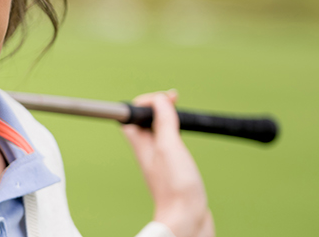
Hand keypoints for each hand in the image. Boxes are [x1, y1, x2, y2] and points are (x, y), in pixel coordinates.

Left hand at [121, 90, 214, 236]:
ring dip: (168, 122)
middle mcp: (149, 153)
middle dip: (158, 108)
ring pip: (159, 135)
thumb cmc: (175, 188)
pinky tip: (186, 141)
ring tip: (178, 113)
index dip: (145, 103)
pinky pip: (172, 148)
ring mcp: (162, 163)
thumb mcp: (169, 146)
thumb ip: (163, 122)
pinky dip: (177, 138)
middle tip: (174, 100)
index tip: (165, 98)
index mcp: (141, 145)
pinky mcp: (175, 173)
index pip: (132, 116)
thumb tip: (159, 99)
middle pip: (145, 123)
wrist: (187, 220)